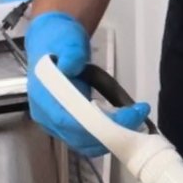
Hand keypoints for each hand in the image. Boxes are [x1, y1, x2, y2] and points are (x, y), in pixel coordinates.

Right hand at [23, 11, 148, 159]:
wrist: (53, 42)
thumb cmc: (60, 40)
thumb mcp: (67, 38)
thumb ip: (71, 52)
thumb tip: (71, 65)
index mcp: (43, 98)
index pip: (71, 122)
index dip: (102, 124)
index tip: (130, 114)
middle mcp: (46, 118)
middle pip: (80, 138)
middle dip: (114, 132)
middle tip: (140, 115)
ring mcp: (55, 125)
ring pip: (85, 144)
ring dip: (113, 137)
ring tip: (136, 118)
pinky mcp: (66, 127)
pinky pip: (87, 139)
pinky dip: (107, 135)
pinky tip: (125, 121)